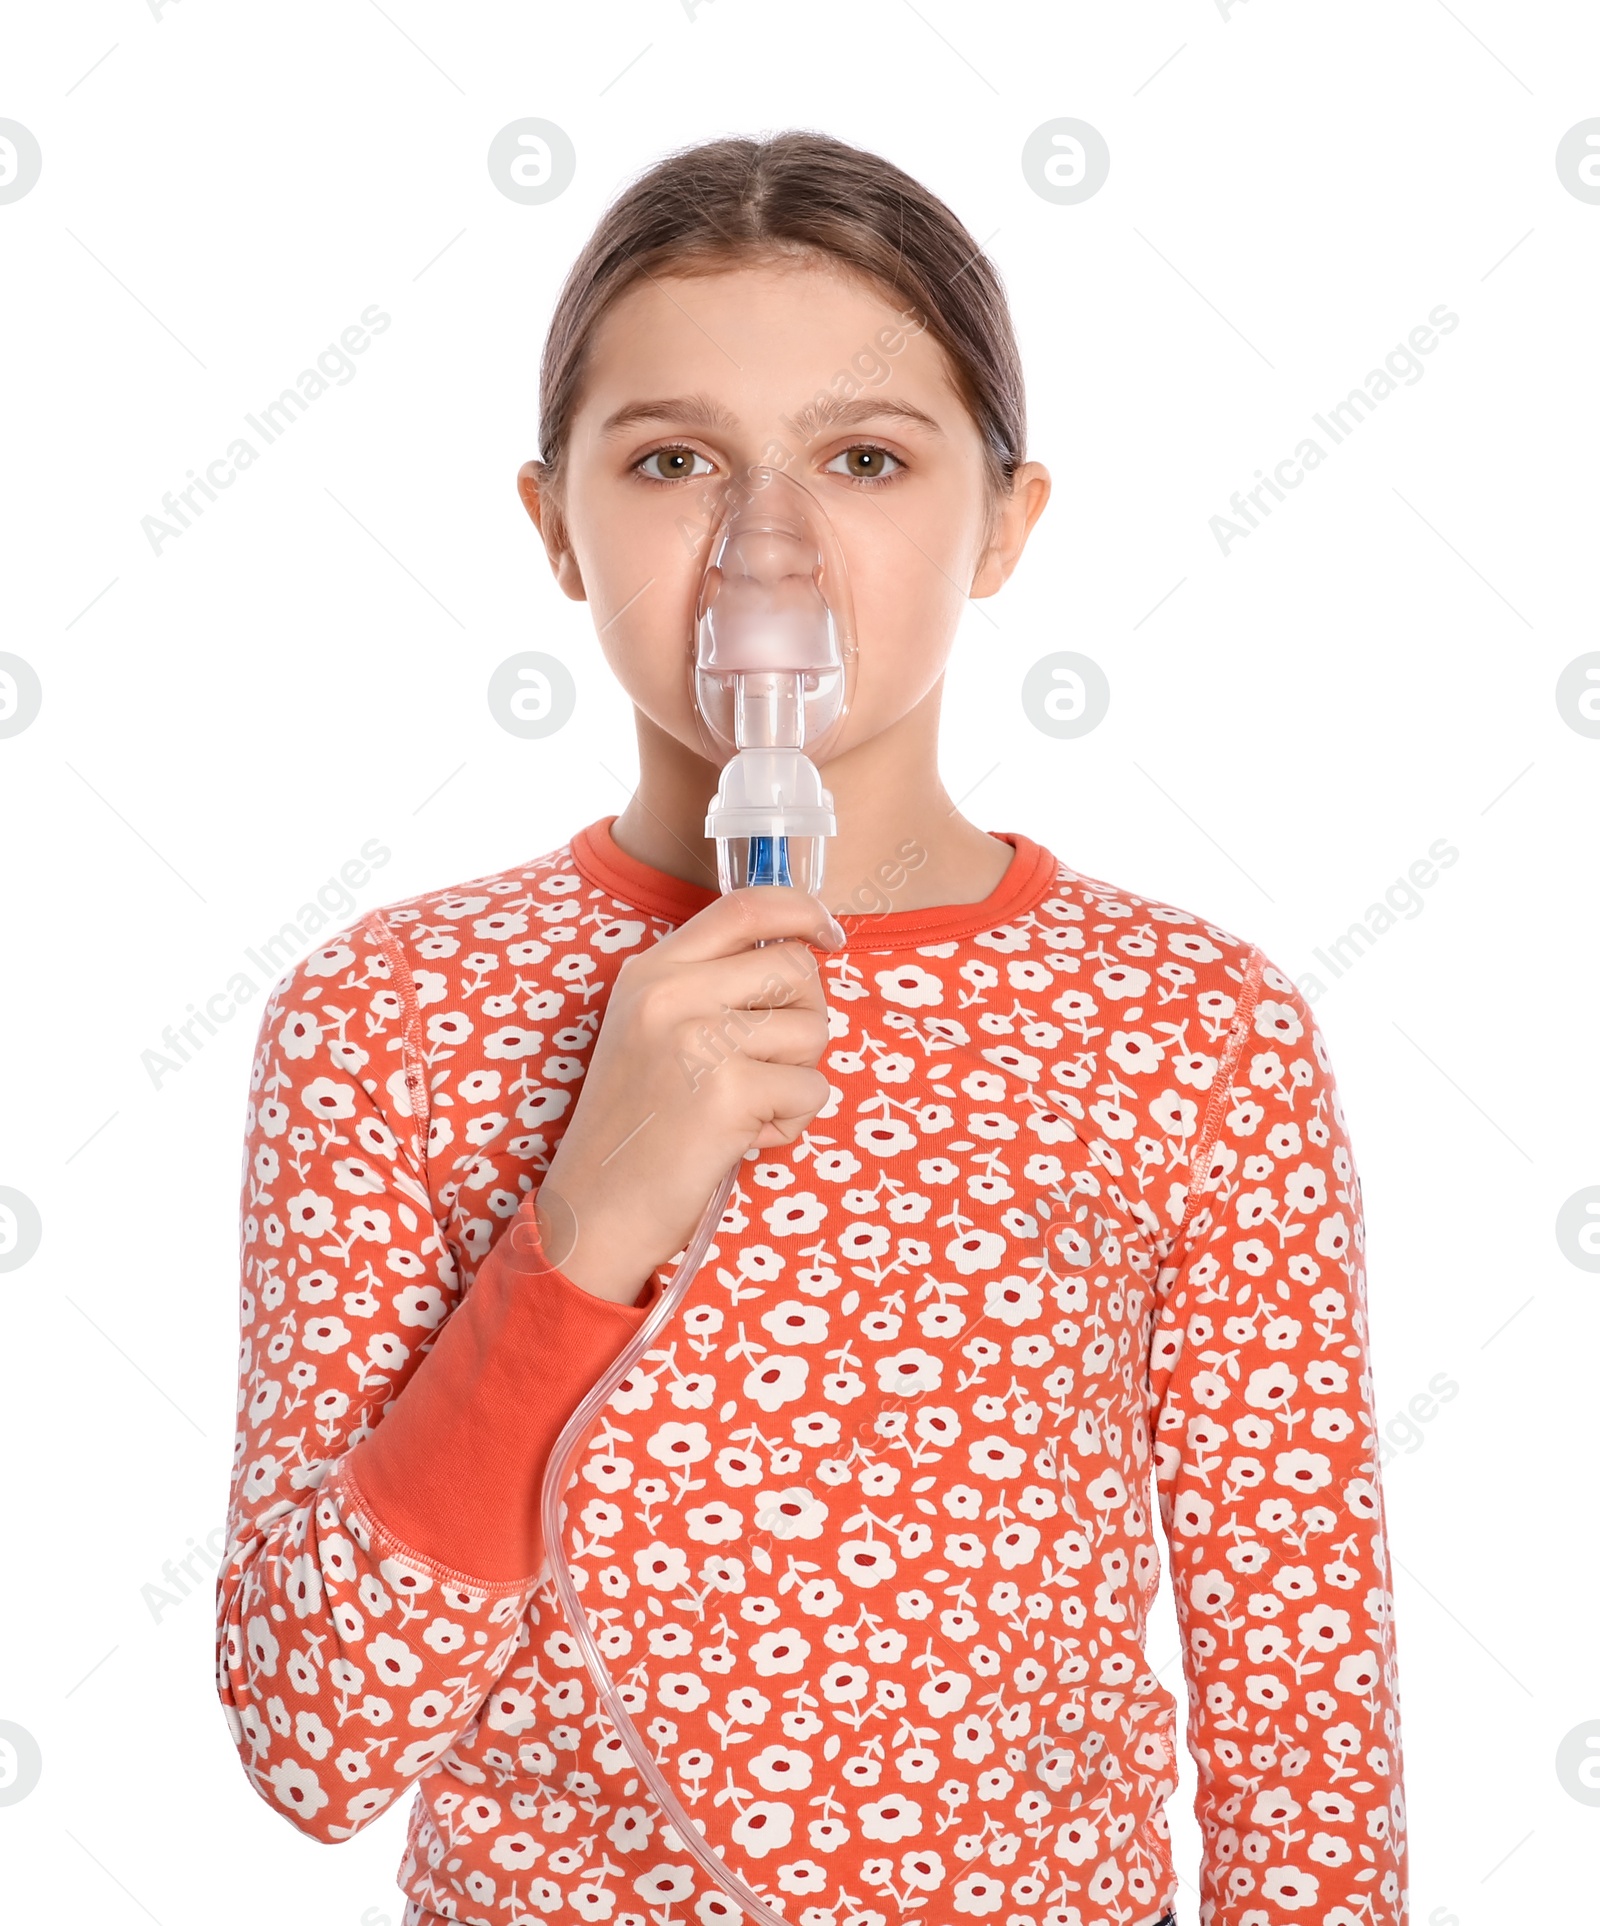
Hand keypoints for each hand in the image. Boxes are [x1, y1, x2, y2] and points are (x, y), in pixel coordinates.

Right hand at [533, 886, 845, 1302]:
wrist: (596, 1211)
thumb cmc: (638, 1128)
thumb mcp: (651, 1032)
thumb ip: (709, 987)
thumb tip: (802, 954)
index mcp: (652, 971)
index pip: (745, 905)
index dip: (802, 910)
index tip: (829, 934)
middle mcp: (671, 992)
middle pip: (795, 968)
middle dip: (804, 1018)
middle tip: (766, 1065)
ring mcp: (699, 1039)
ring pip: (812, 1031)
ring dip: (796, 1078)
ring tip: (745, 1110)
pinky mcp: (729, 1091)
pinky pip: (811, 1090)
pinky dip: (791, 1123)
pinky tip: (743, 1140)